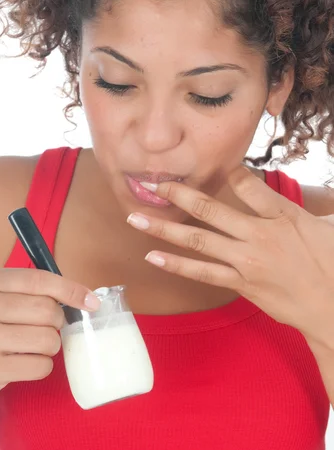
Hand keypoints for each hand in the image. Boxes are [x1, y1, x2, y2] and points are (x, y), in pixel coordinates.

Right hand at [0, 269, 99, 410]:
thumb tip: (89, 299)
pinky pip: (41, 366)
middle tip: (43, 330)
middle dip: (57, 324)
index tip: (91, 302)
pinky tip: (23, 364)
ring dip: (50, 347)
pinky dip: (42, 367)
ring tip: (31, 348)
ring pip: (48, 339)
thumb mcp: (7, 300)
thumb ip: (41, 293)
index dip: (72, 290)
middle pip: (48, 311)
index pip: (41, 280)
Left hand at [127, 166, 333, 347]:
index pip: (249, 185)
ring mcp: (247, 261)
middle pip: (210, 209)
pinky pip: (203, 273)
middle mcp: (260, 235)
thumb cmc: (333, 263)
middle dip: (178, 194)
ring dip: (164, 229)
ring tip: (136, 219)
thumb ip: (303, 207)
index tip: (210, 165)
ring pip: (198, 240)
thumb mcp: (329, 225)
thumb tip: (291, 196)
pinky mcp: (241, 284)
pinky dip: (177, 265)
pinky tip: (154, 257)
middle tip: (152, 184)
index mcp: (284, 215)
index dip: (228, 172)